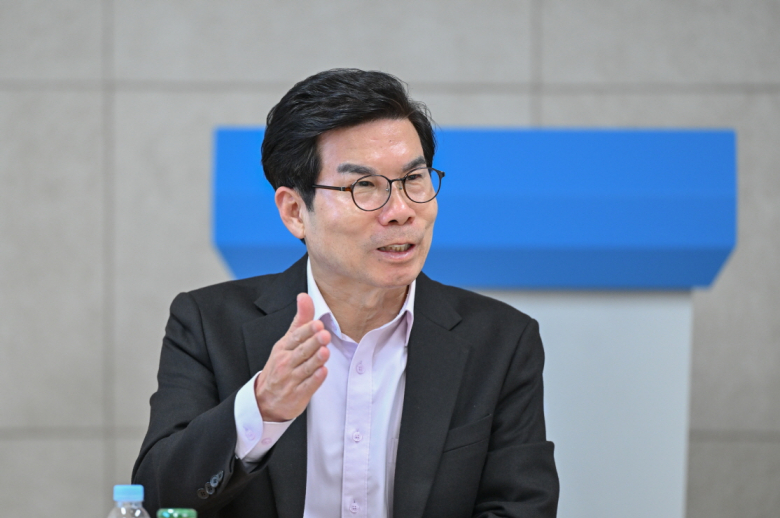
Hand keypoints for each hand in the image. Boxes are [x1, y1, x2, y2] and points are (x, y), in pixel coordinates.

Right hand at [254, 293, 329, 421]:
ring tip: (325, 352)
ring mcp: (291, 380)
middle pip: (301, 352)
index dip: (307, 331)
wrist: (265, 400)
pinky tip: (322, 372)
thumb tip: (304, 296)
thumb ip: (300, 320)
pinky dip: (314, 380)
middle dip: (313, 343)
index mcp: (283, 348)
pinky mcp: (298, 395)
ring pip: (305, 368)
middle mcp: (286, 363)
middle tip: (324, 335)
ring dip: (315, 360)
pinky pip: (307, 387)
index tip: (318, 324)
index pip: (296, 337)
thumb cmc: (280, 366)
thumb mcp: (287, 342)